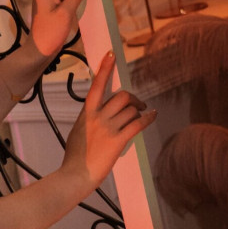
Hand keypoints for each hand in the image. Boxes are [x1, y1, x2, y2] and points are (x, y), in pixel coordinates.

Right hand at [62, 51, 155, 195]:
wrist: (75, 174)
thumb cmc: (75, 157)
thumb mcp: (77, 132)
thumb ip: (88, 120)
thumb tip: (98, 115)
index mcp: (86, 114)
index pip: (96, 86)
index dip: (105, 68)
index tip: (111, 54)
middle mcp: (97, 117)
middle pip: (121, 96)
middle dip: (133, 98)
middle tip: (138, 104)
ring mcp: (108, 129)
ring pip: (131, 110)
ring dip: (140, 110)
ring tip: (143, 113)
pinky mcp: (118, 141)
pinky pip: (137, 124)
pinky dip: (148, 118)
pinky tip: (152, 115)